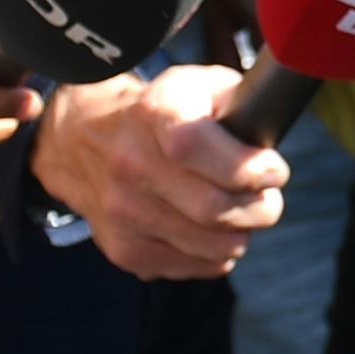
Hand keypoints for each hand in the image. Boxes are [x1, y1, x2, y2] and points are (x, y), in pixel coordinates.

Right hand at [29, 70, 285, 278]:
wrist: (81, 140)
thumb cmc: (159, 113)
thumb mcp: (197, 85)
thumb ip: (240, 102)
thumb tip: (272, 135)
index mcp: (153, 115)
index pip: (198, 148)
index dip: (249, 166)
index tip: (273, 171)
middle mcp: (130, 165)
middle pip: (214, 209)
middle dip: (261, 208)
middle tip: (267, 198)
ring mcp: (123, 212)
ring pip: (212, 246)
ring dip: (241, 233)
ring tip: (241, 212)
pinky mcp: (123, 250)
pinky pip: (195, 267)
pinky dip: (216, 254)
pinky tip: (211, 230)